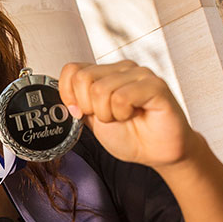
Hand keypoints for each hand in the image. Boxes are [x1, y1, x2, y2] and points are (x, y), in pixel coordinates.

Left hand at [58, 61, 200, 169]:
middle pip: (83, 78)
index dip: (69, 94)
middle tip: (108, 118)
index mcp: (105, 74)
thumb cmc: (131, 136)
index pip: (72, 69)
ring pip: (101, 89)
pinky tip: (135, 115)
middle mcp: (122, 69)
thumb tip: (65, 100)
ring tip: (124, 117)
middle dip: (89, 108)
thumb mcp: (94, 121)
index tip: (81, 113)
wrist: (157, 153)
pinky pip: (122, 97)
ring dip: (108, 114)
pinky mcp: (155, 85)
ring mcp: (139, 74)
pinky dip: (122, 113)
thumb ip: (79, 106)